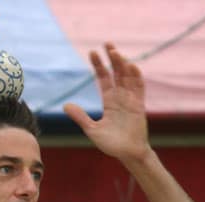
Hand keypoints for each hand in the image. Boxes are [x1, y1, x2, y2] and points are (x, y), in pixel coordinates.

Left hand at [64, 43, 149, 162]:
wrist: (127, 154)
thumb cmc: (111, 144)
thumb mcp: (91, 129)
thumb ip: (80, 117)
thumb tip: (65, 105)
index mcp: (109, 101)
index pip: (104, 78)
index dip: (99, 65)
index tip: (92, 52)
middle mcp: (120, 97)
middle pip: (117, 73)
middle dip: (112, 59)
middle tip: (107, 44)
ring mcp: (131, 100)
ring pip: (128, 77)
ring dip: (123, 64)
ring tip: (116, 52)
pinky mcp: (139, 106)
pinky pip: (139, 88)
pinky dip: (136, 77)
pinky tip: (131, 66)